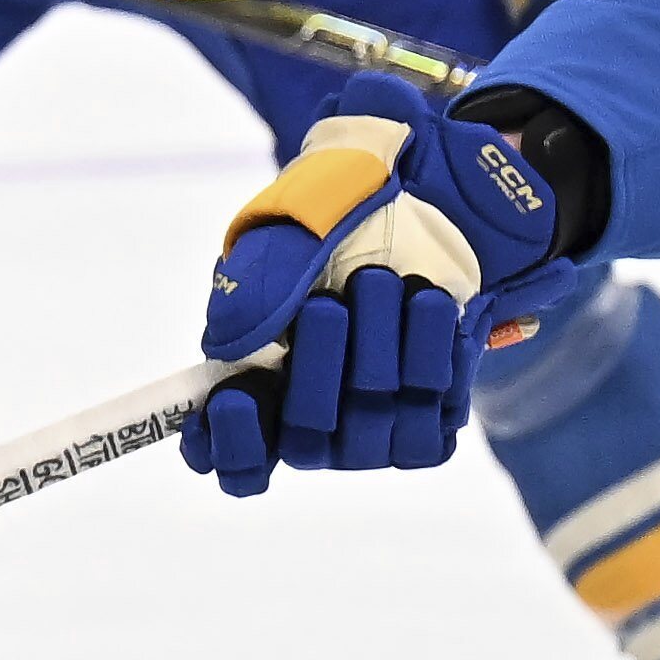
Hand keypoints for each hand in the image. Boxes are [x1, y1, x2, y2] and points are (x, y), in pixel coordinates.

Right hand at [180, 104, 584, 488]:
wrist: (434, 200)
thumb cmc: (342, 217)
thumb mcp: (285, 232)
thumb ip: (249, 289)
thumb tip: (225, 349)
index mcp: (259, 386)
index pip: (234, 459)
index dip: (228, 445)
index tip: (234, 398)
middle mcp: (313, 423)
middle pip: (303, 441)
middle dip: (317, 368)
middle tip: (326, 306)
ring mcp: (373, 431)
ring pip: (369, 433)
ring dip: (377, 350)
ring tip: (381, 281)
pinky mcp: (432, 424)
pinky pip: (428, 420)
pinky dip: (427, 356)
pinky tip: (426, 304)